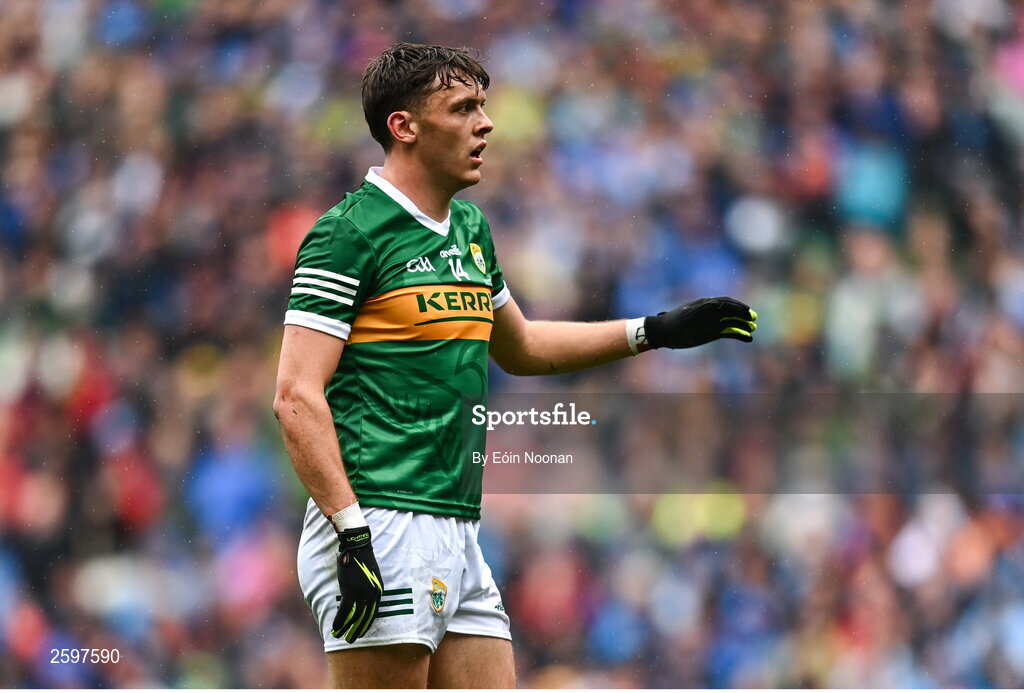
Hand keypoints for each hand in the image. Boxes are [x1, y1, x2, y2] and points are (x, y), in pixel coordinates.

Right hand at [331, 526, 383, 642]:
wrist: (357, 547)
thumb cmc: (362, 559)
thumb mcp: (370, 575)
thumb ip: (367, 587)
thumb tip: (361, 597)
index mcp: (379, 590)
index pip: (373, 612)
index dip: (366, 623)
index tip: (361, 631)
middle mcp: (373, 595)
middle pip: (366, 617)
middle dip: (358, 630)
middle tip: (352, 640)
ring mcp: (362, 594)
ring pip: (355, 617)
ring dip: (348, 629)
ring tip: (342, 637)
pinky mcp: (351, 592)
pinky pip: (344, 611)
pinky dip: (339, 621)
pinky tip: (335, 628)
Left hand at [644, 297, 756, 348]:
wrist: (664, 333)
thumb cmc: (675, 323)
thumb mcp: (688, 315)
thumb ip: (703, 309)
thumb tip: (719, 303)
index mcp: (707, 304)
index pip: (727, 303)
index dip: (739, 307)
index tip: (749, 313)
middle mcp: (712, 312)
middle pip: (732, 311)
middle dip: (744, 315)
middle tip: (754, 321)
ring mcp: (713, 322)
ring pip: (732, 322)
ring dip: (743, 325)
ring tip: (753, 330)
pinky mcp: (712, 332)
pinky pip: (728, 332)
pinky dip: (739, 334)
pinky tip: (747, 338)